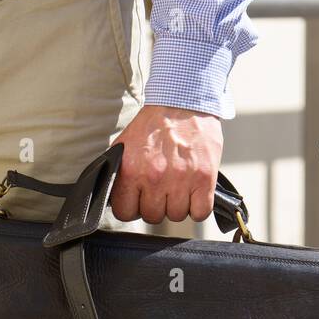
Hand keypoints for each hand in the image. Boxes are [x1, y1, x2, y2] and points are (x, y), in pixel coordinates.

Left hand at [110, 105, 222, 224]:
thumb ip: (118, 174)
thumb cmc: (154, 125)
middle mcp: (155, 178)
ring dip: (177, 205)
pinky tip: (194, 194)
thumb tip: (114, 199)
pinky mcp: (204, 179)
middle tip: (161, 189)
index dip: (132, 208)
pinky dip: (198, 207)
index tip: (139, 200)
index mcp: (132, 171)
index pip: (126, 213)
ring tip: (178, 187)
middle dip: (156, 205)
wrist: (183, 102)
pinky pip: (200, 212)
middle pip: (152, 216)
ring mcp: (181, 180)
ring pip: (176, 215)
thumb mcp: (124, 147)